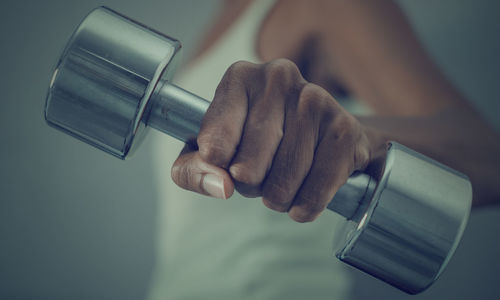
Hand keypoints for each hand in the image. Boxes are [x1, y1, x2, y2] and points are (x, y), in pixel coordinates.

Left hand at [171, 59, 378, 221]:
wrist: (320, 135)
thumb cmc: (255, 143)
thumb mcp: (211, 152)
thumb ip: (193, 170)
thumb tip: (220, 187)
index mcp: (240, 78)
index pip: (216, 135)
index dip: (215, 161)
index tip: (221, 165)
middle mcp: (279, 78)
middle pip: (248, 167)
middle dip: (248, 186)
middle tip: (254, 179)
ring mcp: (315, 100)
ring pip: (283, 182)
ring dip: (277, 199)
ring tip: (280, 185)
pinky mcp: (345, 127)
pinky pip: (317, 189)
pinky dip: (305, 206)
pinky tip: (301, 202)